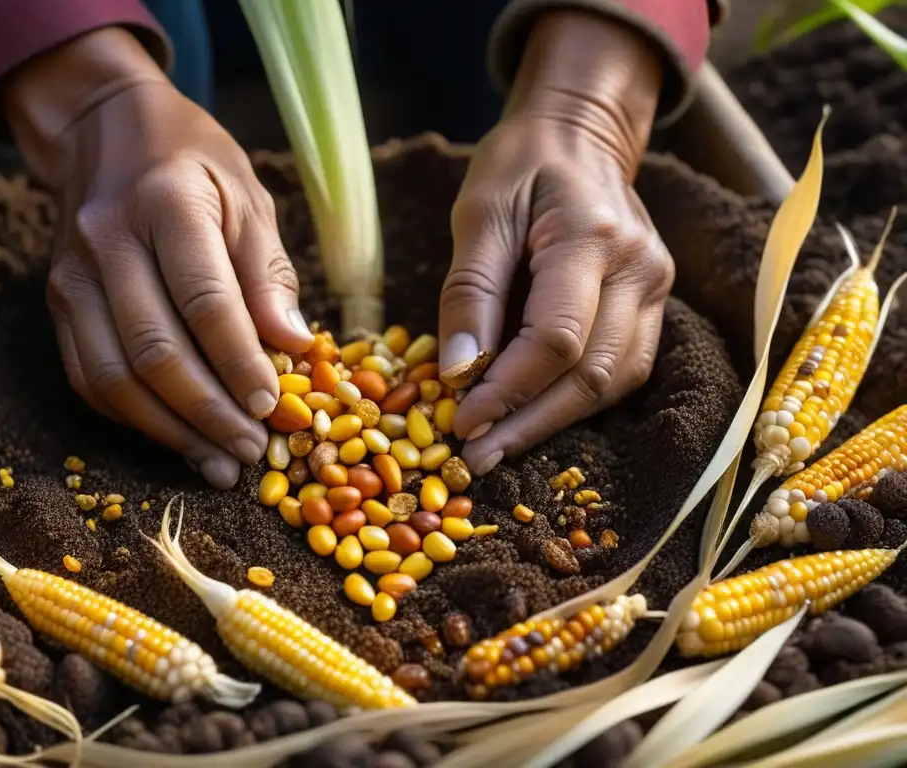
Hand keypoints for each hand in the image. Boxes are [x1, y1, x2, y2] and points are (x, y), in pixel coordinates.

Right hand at [3, 28, 312, 487]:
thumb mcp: (248, 197)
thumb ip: (269, 272)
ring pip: (115, 377)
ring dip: (170, 431)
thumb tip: (295, 345)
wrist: (104, 132)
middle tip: (251, 451)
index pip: (204, 300)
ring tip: (218, 462)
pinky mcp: (58, 305)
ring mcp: (72, 277)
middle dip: (209, 412)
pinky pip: (89, 377)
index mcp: (165, 203)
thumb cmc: (193, 163)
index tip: (273, 406)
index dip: (239, 361)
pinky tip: (176, 438)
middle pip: (155, 349)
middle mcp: (107, 242)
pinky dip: (133, 419)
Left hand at [439, 10, 674, 475]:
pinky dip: (578, 401)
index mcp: (593, 238)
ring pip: (613, 382)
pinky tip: (535, 416)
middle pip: (592, 374)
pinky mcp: (654, 304)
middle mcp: (640, 269)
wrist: (580, 136)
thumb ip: (470, 292)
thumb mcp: (478, 213)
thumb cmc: (521, 166)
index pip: (556, 339)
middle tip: (476, 457)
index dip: (507, 390)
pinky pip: (622, 370)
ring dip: (555, 423)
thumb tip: (457, 373)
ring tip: (499, 448)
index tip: (460, 421)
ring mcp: (656, 289)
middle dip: (529, 423)